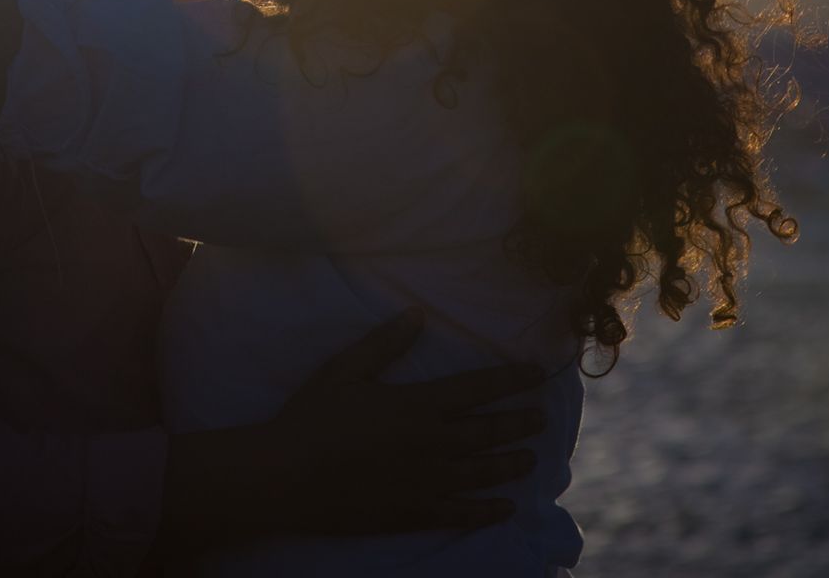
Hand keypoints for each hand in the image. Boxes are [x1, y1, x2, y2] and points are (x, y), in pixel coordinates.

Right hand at [162, 310, 546, 541]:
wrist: (286, 477)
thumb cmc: (312, 417)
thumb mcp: (346, 369)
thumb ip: (385, 343)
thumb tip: (418, 314)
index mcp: (420, 403)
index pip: (480, 387)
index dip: (512, 379)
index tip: (538, 374)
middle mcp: (434, 442)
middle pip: (490, 430)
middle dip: (521, 423)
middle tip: (543, 418)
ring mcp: (428, 481)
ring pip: (485, 471)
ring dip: (513, 463)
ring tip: (533, 459)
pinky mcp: (414, 513)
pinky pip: (462, 514)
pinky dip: (489, 511)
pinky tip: (506, 508)